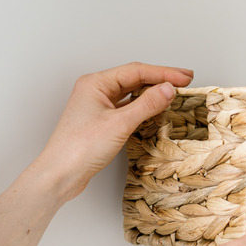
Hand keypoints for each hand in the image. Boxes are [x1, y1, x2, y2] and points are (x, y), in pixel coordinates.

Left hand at [37, 62, 192, 201]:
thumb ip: (147, 104)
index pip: (136, 71)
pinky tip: (156, 108)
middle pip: (134, 78)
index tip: (184, 78)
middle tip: (185, 80)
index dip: (164, 73)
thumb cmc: (80, 148)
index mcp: (96, 83)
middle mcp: (96, 91)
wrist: (60, 174)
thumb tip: (168, 89)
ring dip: (153, 92)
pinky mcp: (102, 121)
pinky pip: (128, 107)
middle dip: (161, 79)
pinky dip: (144, 106)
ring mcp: (98, 106)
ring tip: (174, 92)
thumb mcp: (120, 123)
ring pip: (132, 92)